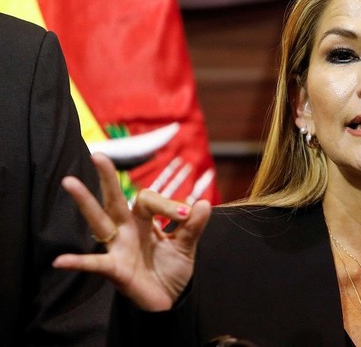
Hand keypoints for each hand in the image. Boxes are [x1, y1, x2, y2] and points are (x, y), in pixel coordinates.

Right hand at [53, 153, 210, 310]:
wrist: (168, 300)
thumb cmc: (171, 270)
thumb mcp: (186, 245)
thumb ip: (193, 226)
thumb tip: (204, 202)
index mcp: (144, 221)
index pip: (148, 200)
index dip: (168, 204)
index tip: (185, 215)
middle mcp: (127, 230)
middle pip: (114, 199)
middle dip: (107, 178)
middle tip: (98, 155)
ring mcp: (117, 248)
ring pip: (99, 220)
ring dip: (85, 202)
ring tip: (70, 182)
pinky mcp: (115, 269)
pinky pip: (94, 264)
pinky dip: (78, 262)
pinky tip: (60, 261)